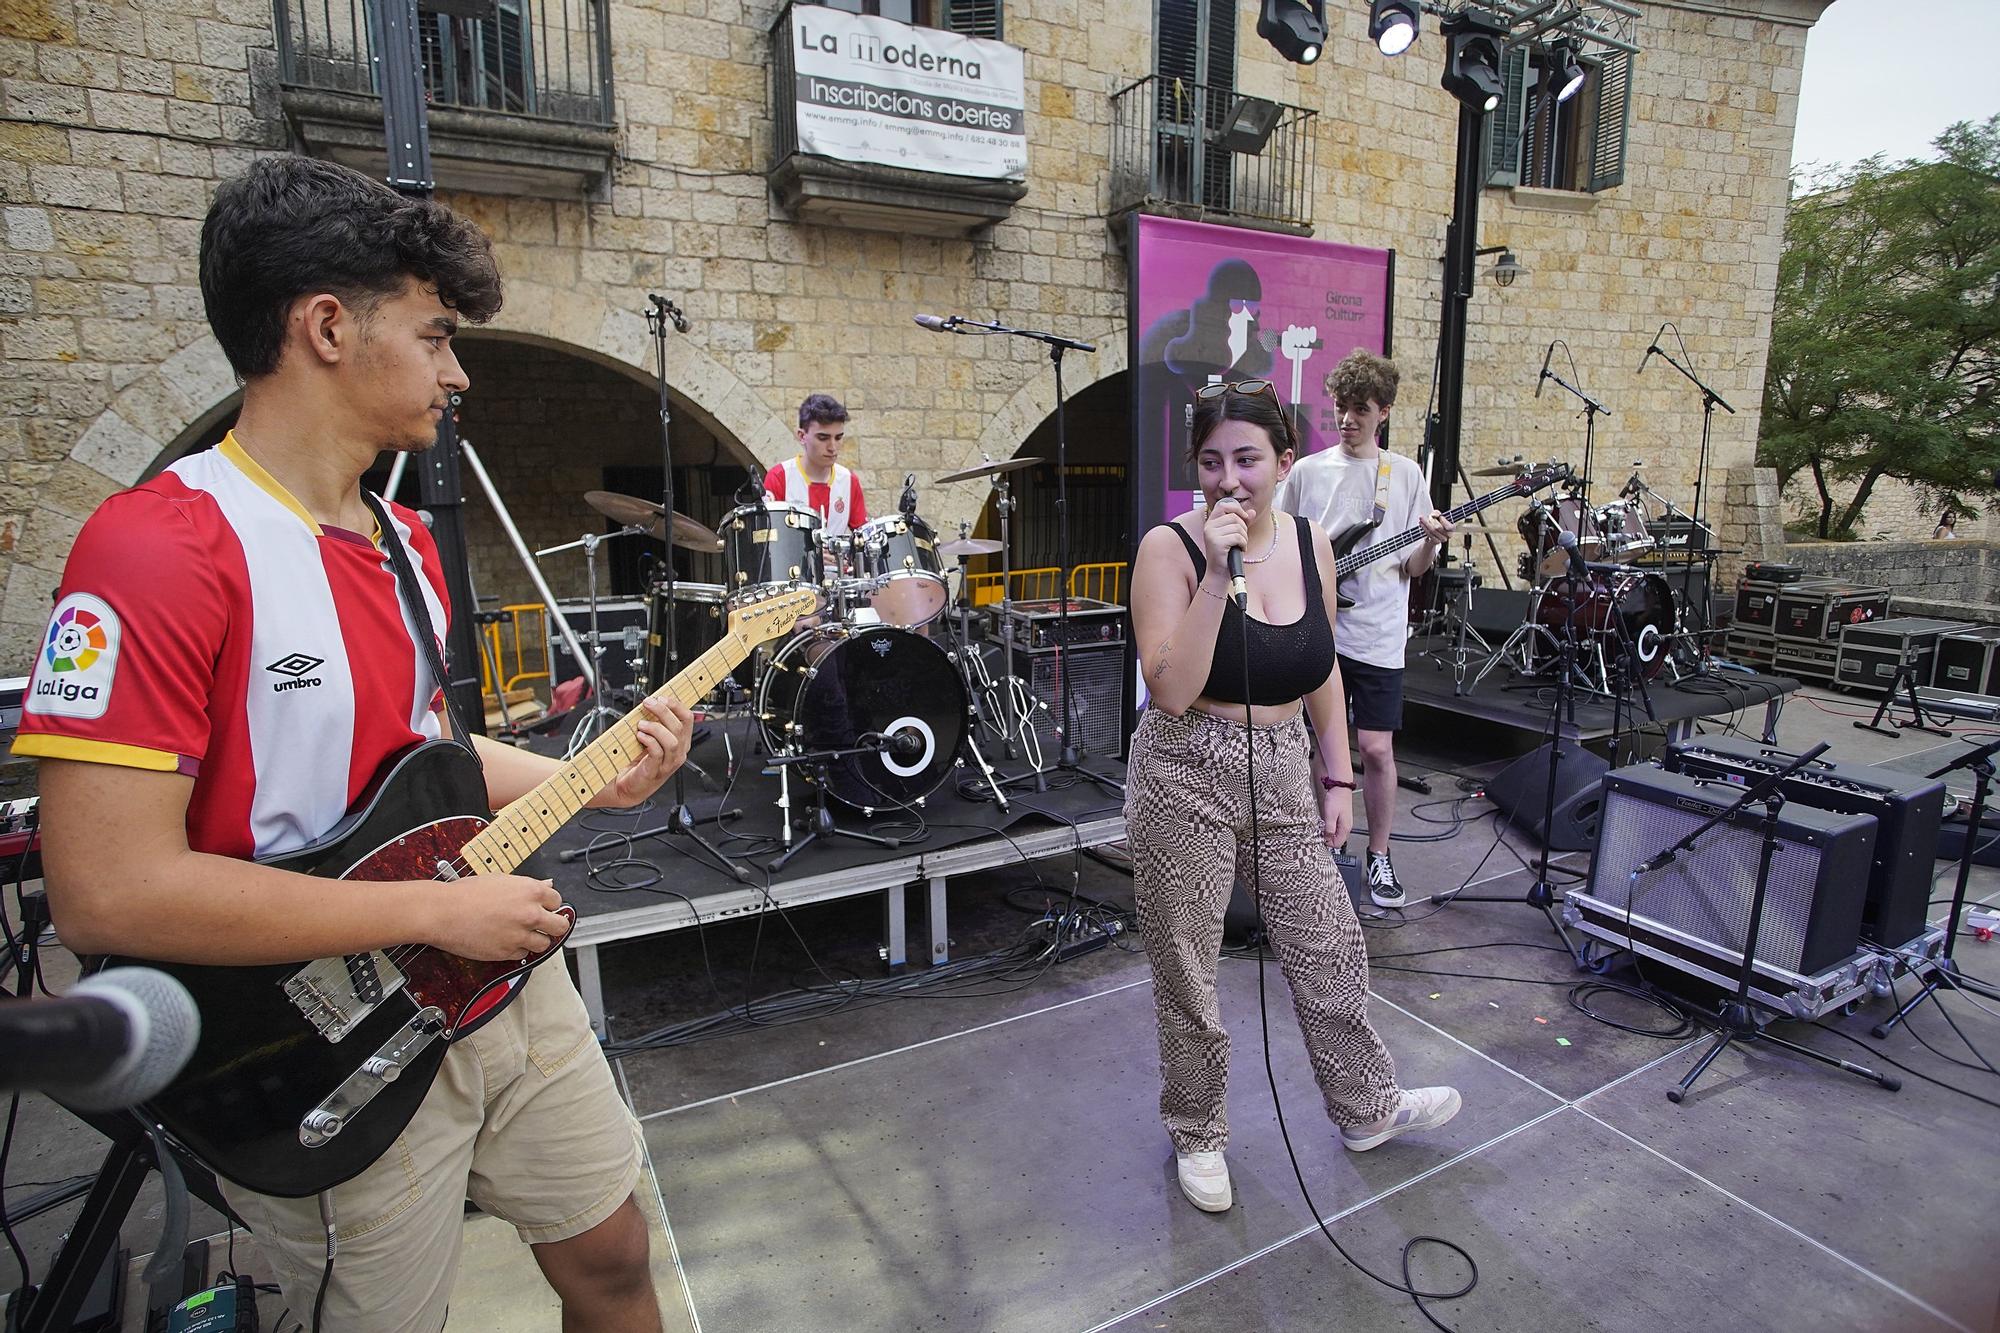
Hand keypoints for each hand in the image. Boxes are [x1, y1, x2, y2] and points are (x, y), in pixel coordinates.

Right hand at [426, 875, 571, 961]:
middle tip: (545, 925)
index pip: (557, 901)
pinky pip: (523, 954)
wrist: (443, 912)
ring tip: (522, 934)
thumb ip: (526, 886)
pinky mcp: (507, 952)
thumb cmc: (466, 894)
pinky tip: (505, 940)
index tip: (545, 908)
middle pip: (560, 926)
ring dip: (536, 940)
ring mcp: (520, 935)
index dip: (550, 905)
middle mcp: (530, 913)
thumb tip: (545, 885)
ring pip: (544, 944)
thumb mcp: (500, 880)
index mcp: (530, 891)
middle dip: (554, 925)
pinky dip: (517, 950)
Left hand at [591, 695, 693, 807]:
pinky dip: (648, 741)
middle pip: (680, 726)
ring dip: (656, 727)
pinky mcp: (656, 771)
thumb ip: (655, 723)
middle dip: (663, 711)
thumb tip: (652, 702)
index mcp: (681, 742)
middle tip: (649, 703)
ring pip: (672, 740)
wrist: (628, 785)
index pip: (688, 719)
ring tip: (642, 724)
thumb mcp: (651, 738)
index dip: (676, 705)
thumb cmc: (639, 761)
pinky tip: (640, 736)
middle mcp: (678, 752)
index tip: (662, 697)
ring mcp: (668, 763)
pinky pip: (657, 753)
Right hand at [1201, 497, 1251, 576]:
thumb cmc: (1227, 554)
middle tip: (1242, 540)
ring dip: (1244, 538)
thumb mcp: (1235, 535)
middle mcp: (1209, 526)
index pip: (1223, 505)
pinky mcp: (1217, 542)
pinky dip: (1243, 544)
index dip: (1236, 508)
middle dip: (1243, 528)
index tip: (1244, 517)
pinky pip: (1237, 537)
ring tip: (1240, 546)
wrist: (1219, 573)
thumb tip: (1252, 512)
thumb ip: (1243, 522)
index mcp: (1211, 522)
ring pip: (1237, 527)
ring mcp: (1211, 534)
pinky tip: (1240, 550)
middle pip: (1234, 517)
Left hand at [1319, 785, 1353, 849]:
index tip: (1321, 837)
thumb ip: (1329, 829)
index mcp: (1345, 828)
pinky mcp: (1342, 819)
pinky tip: (1326, 822)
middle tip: (1321, 831)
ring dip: (1328, 832)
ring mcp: (1345, 823)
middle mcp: (1347, 827)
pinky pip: (1336, 828)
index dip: (1328, 843)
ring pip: (1336, 834)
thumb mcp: (1330, 815)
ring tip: (1323, 825)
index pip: (1338, 844)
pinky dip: (1330, 827)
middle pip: (1337, 840)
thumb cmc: (1336, 799)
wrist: (1340, 788)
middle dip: (1328, 838)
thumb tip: (1327, 839)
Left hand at [1419, 510, 1453, 543]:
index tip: (1439, 516)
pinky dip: (1424, 528)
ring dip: (1426, 524)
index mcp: (1452, 528)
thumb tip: (1434, 515)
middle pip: (1438, 527)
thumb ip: (1437, 513)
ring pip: (1432, 531)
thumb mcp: (1438, 515)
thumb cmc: (1438, 521)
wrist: (1434, 531)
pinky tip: (1421, 524)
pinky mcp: (1436, 542)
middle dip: (1432, 520)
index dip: (1443, 521)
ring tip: (1421, 519)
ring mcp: (1443, 539)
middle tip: (1428, 516)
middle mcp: (1449, 535)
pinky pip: (1429, 534)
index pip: (1449, 526)